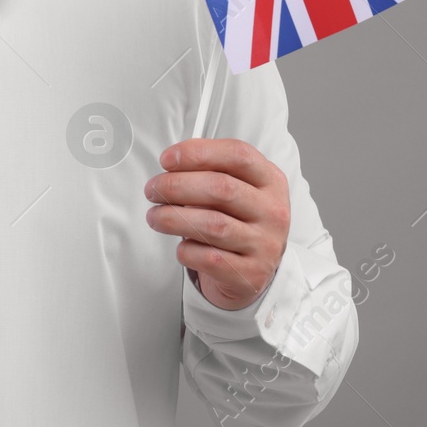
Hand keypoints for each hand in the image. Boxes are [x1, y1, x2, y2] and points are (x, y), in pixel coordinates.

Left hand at [143, 138, 289, 310]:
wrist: (254, 269)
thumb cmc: (237, 221)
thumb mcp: (236, 188)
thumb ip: (209, 171)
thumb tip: (171, 166)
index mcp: (270, 181)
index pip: (238, 155)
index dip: (198, 153)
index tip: (168, 159)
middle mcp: (273, 211)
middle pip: (221, 188)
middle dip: (176, 185)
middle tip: (153, 190)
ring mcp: (265, 244)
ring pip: (213, 225)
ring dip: (173, 218)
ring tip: (155, 217)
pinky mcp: (251, 274)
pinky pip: (210, 259)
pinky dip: (186, 251)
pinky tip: (181, 246)